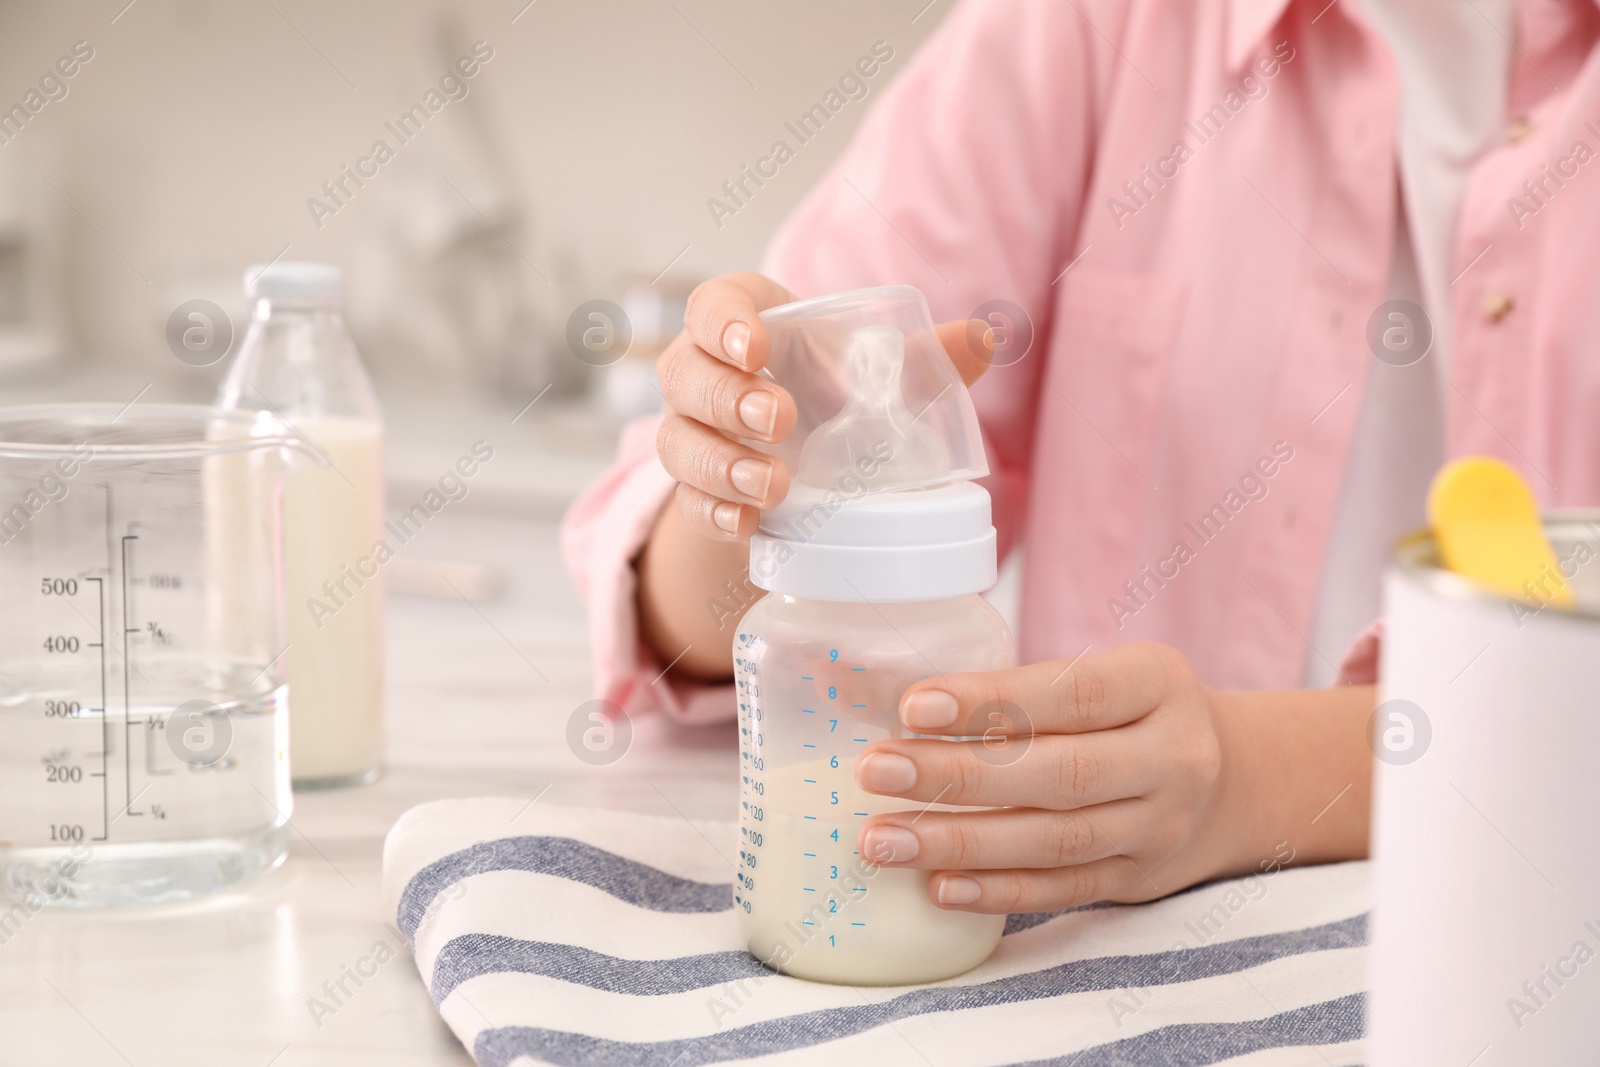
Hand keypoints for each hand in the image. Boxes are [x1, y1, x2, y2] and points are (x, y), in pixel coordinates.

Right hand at [656, 272, 994, 540]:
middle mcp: (700, 372)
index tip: (756, 347)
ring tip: (774, 485)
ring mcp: (690, 433)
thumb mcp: (875, 372)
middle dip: (727, 396)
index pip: (712, 306)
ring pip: (678, 442)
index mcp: (741, 323)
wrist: (803, 452)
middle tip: (779, 418)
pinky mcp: (695, 490)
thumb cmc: (833, 388)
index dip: (724, 322)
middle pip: (685, 375)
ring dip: (721, 463)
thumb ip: (926, 359)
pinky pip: (686, 503)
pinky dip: (714, 514)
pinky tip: (747, 525)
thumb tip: (987, 340)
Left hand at [854, 643, 1231, 912]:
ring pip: (1055, 839)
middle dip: (957, 775)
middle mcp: (1172, 756)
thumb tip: (902, 708)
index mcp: (1158, 683)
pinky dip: (998, 891)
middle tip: (876, 771)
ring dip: (960, 842)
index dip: (992, 701)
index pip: (1072, 693)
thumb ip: (1030, 689)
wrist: (1239, 779)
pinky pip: (1064, 889)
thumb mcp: (1113, 673)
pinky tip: (939, 885)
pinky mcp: (1140, 879)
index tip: (913, 706)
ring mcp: (1160, 826)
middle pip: (1059, 772)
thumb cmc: (1137, 712)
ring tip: (883, 840)